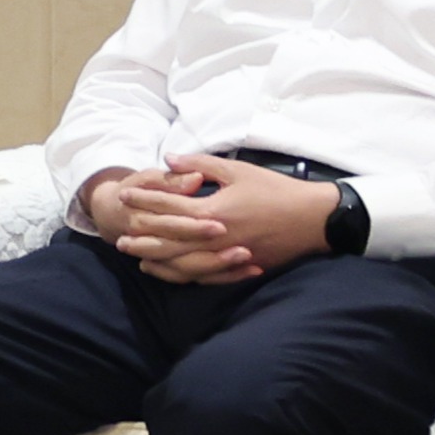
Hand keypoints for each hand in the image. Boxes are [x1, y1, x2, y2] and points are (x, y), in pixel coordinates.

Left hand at [99, 155, 329, 284]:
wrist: (315, 219)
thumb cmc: (275, 190)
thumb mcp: (237, 170)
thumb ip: (199, 164)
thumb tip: (168, 158)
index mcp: (211, 212)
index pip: (166, 208)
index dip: (143, 201)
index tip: (124, 196)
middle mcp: (214, 238)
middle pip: (167, 241)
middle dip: (141, 236)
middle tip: (118, 236)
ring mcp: (226, 256)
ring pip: (182, 263)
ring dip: (157, 259)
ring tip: (136, 256)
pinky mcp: (239, 267)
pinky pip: (204, 276)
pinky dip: (183, 275)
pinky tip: (170, 271)